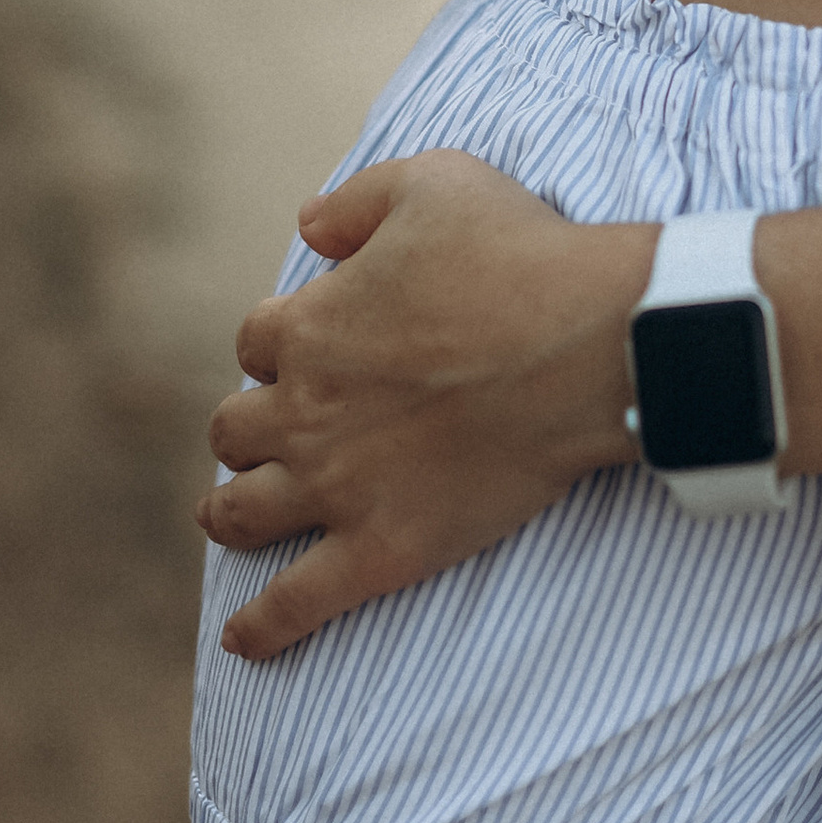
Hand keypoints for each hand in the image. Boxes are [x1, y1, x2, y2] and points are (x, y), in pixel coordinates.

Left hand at [202, 154, 648, 659]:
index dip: (284, 344)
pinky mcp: (382, 549)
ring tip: (231, 517)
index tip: (316, 348)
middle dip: (250, 428)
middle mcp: (303, 412)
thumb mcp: (432, 182)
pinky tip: (241, 640)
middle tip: (282, 433)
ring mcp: (337, 488)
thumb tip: (307, 227)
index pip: (257, 343)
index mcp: (306, 328)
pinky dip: (261, 626)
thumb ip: (355, 201)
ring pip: (240, 512)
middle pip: (234, 430)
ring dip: (229, 511)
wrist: (592, 344)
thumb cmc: (520, 255)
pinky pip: (297, 602)